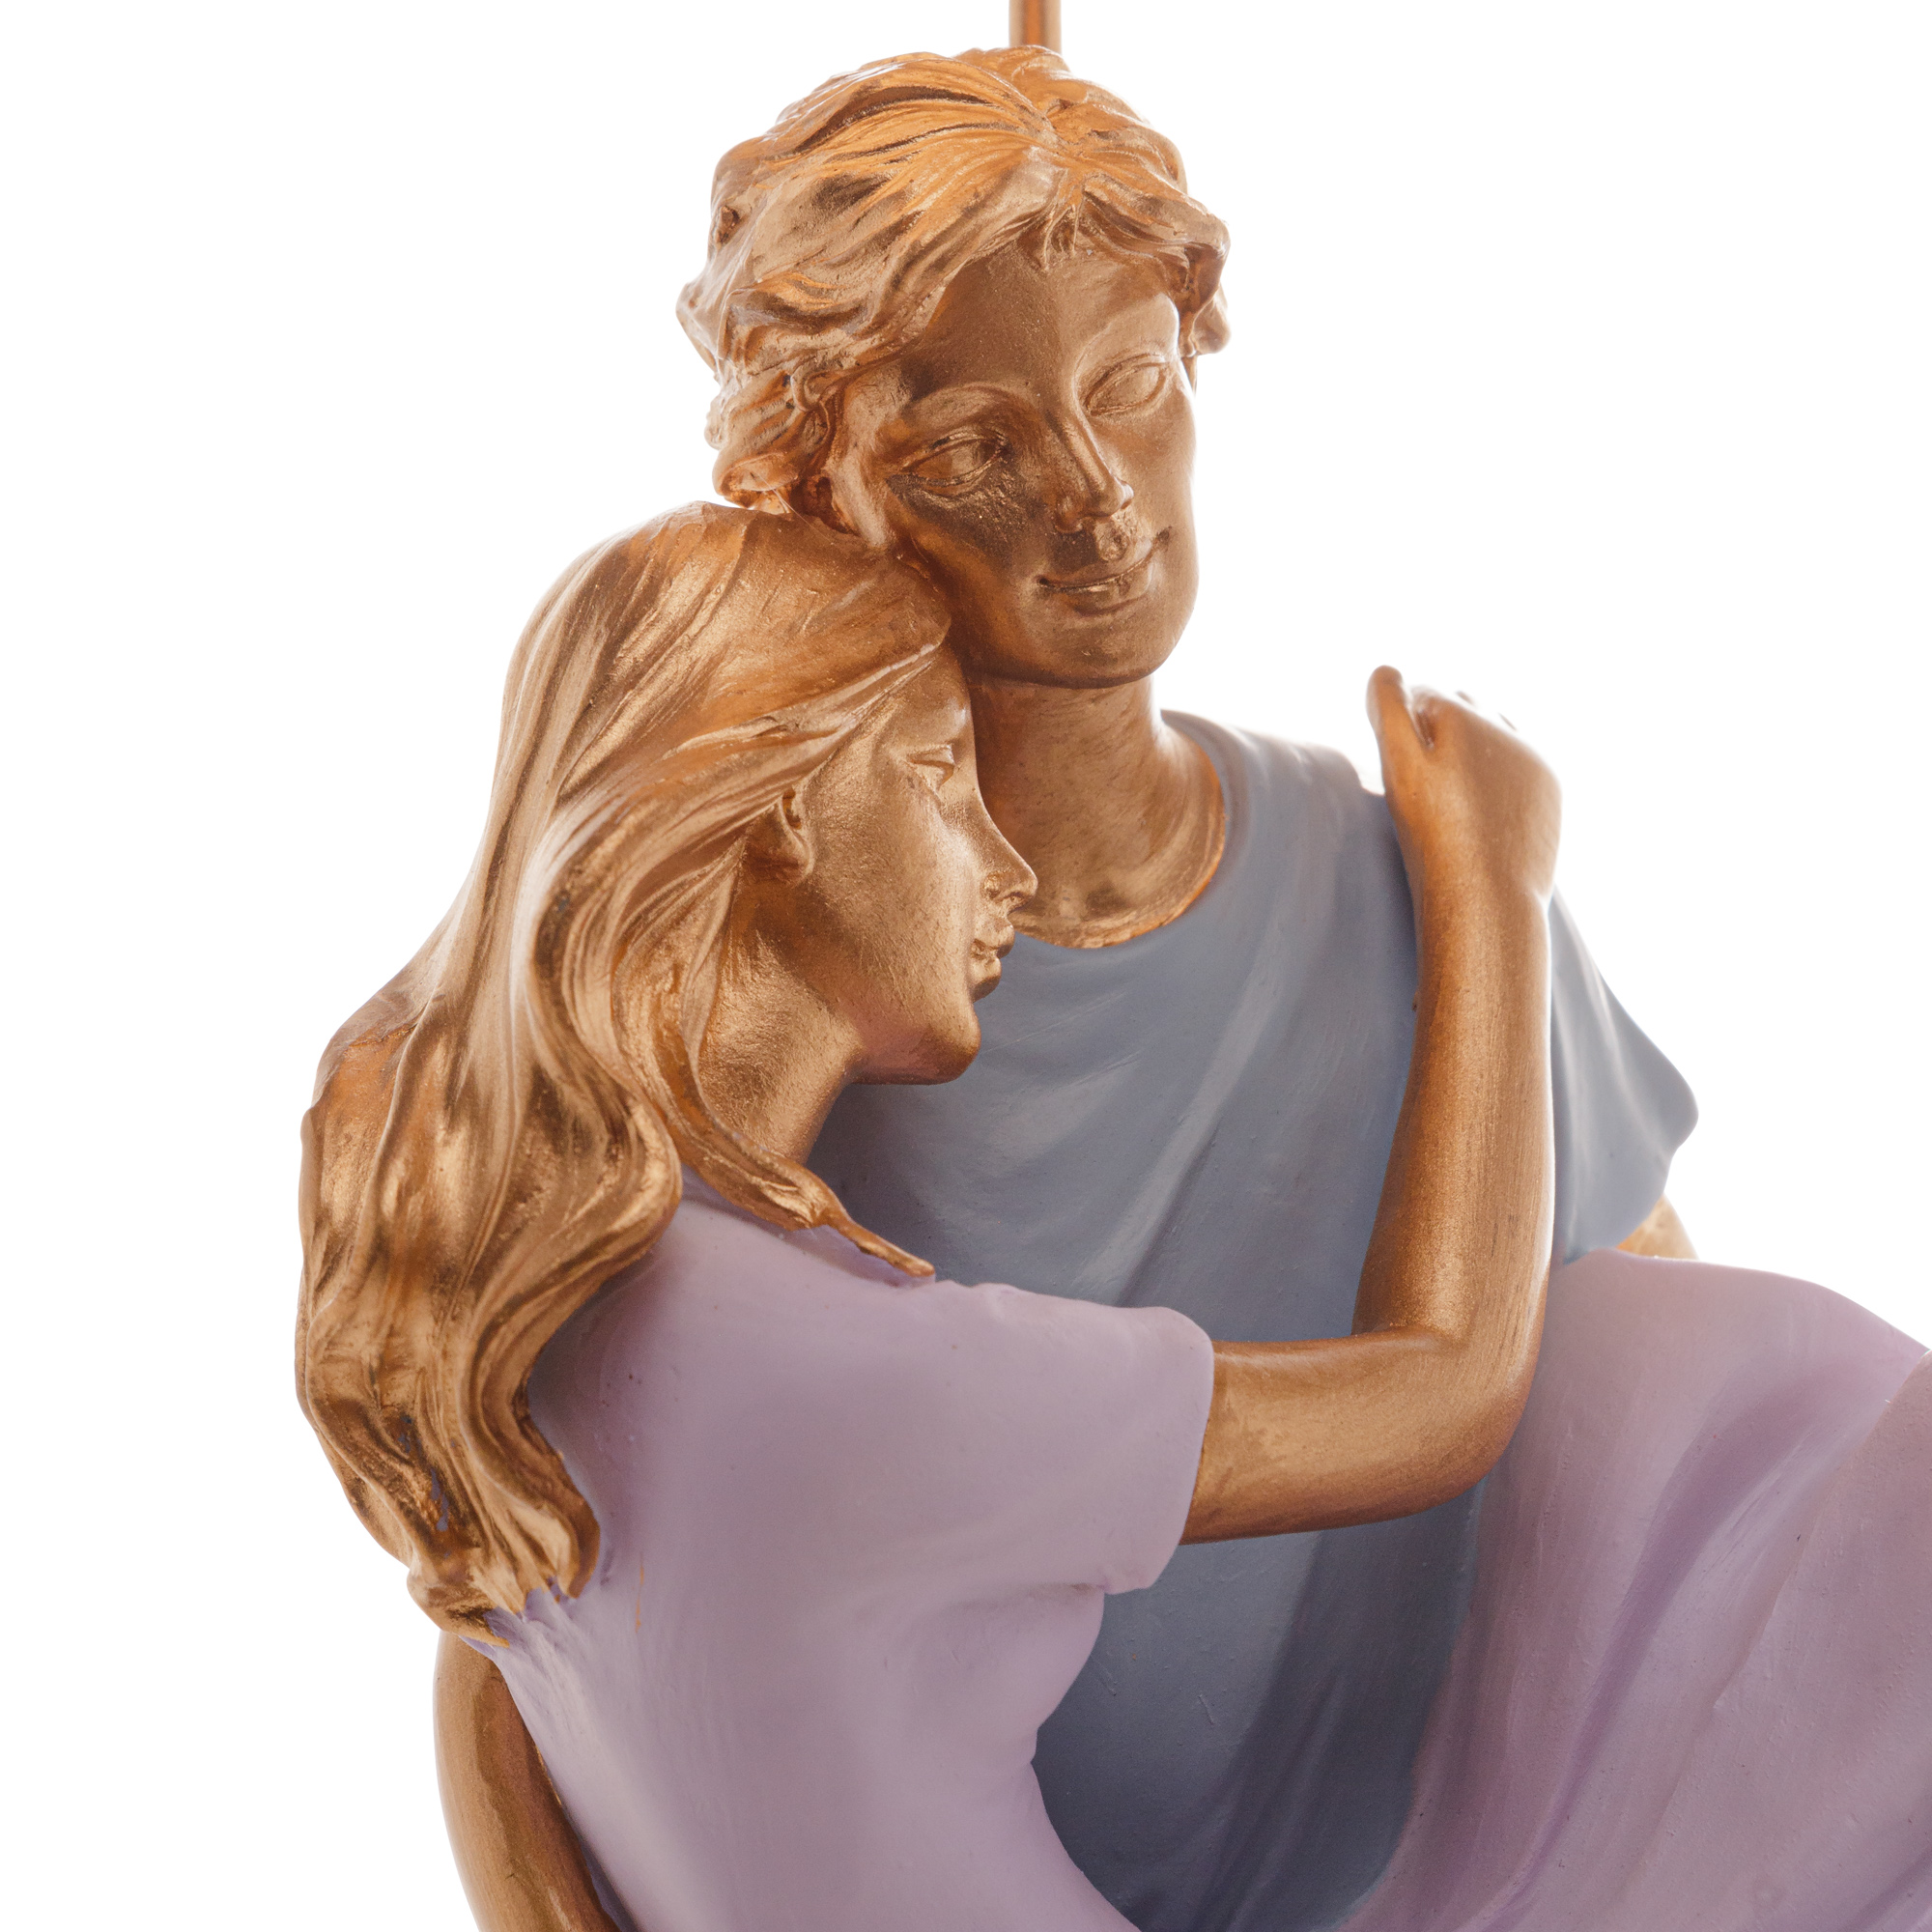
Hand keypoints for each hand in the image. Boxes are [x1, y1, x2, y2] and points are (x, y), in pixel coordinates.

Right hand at [1367, 667, 1559, 912]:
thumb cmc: (1433, 836)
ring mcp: (1533, 757)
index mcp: (1462, 713)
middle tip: (1420, 774)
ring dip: (1472, 748)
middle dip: (1439, 727)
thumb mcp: (1398, 769)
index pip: (1419, 694)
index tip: (1395, 758)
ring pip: (1494, 734)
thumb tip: (1386, 672)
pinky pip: (1520, 767)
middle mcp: (1504, 725)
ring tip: (1451, 791)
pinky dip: (1499, 777)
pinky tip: (1480, 810)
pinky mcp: (1551, 790)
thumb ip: (1388, 712)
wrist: (1489, 897)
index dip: (1401, 724)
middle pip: (1461, 707)